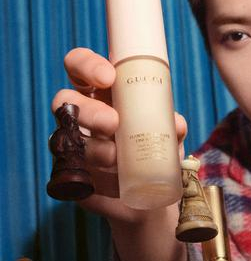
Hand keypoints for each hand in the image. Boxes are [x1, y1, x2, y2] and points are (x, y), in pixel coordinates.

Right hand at [51, 47, 187, 224]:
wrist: (150, 194)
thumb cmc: (156, 151)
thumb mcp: (168, 137)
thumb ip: (172, 129)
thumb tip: (176, 124)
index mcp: (102, 93)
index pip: (80, 66)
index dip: (87, 65)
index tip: (108, 77)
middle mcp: (81, 114)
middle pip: (65, 100)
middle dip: (90, 111)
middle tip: (113, 123)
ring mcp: (71, 143)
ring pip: (65, 136)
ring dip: (92, 146)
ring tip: (115, 158)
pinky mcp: (70, 173)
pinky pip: (66, 171)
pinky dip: (85, 174)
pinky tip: (104, 180)